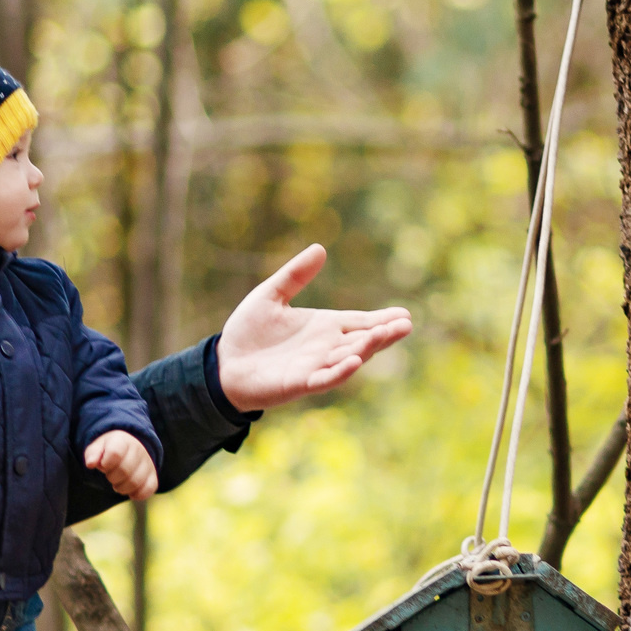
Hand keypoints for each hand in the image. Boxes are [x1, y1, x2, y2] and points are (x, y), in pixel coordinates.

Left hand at [84, 430, 156, 501]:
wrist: (129, 447)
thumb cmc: (108, 450)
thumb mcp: (97, 447)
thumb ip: (92, 454)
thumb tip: (91, 464)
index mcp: (122, 441)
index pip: (115, 453)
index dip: (106, 464)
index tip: (104, 465)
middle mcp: (138, 450)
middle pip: (124, 471)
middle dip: (112, 477)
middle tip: (110, 475)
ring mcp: (147, 463)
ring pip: (135, 482)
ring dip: (122, 488)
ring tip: (118, 483)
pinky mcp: (153, 475)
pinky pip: (149, 489)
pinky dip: (137, 494)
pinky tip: (130, 492)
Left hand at [215, 243, 412, 412]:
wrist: (224, 363)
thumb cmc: (248, 332)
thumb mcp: (270, 295)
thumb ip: (295, 275)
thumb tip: (320, 248)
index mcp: (324, 326)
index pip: (360, 322)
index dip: (382, 319)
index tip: (405, 314)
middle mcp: (326, 347)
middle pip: (362, 340)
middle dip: (384, 333)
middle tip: (406, 324)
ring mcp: (316, 366)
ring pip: (349, 357)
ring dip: (368, 348)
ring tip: (386, 335)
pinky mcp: (300, 382)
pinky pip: (325, 378)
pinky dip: (340, 371)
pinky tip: (354, 360)